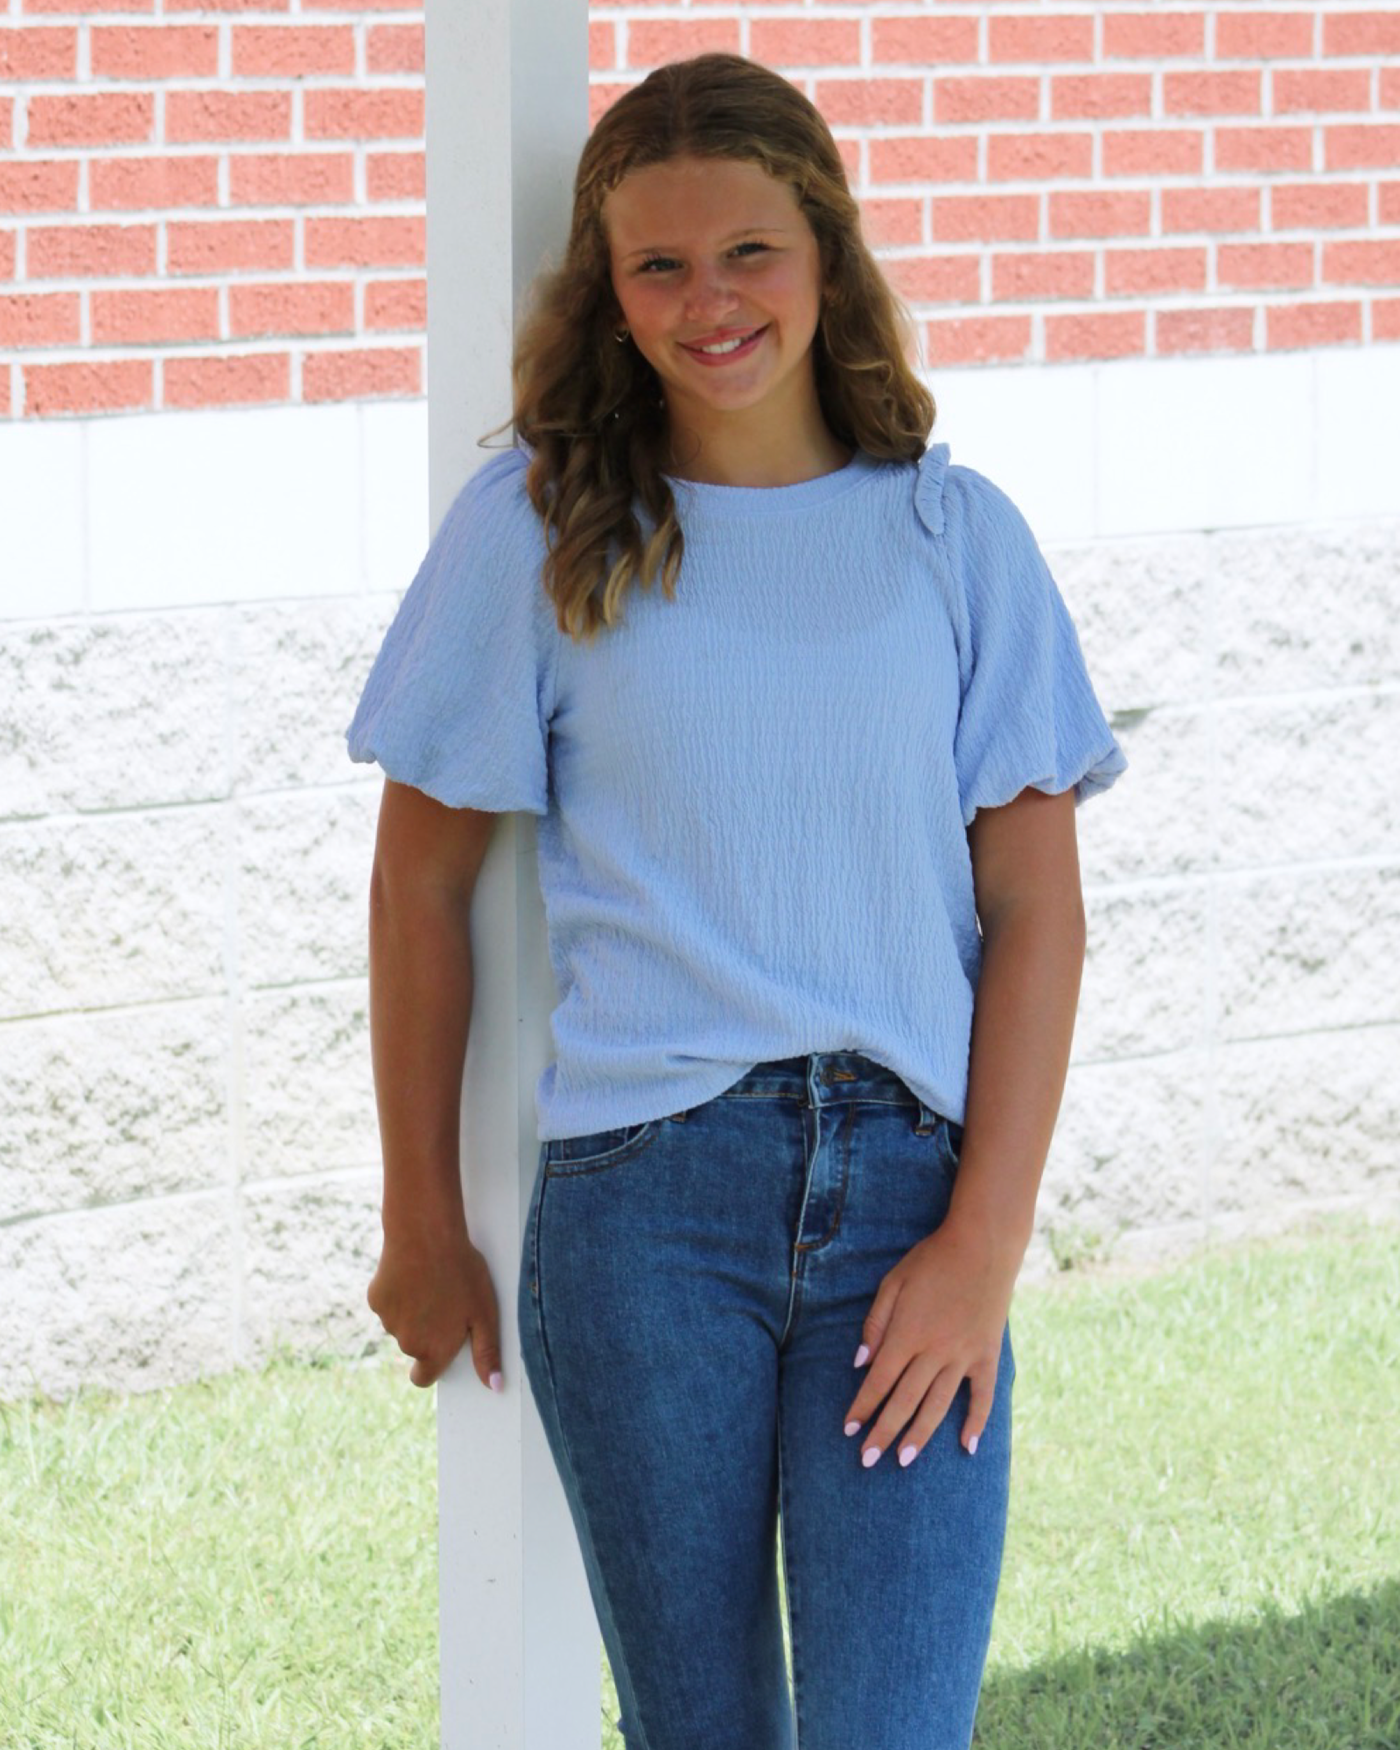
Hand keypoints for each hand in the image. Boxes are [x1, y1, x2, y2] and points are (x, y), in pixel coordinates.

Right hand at [367, 1221, 502, 1391]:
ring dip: (413, 1311)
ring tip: (432, 1282)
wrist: (425, 1234)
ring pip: (401, 1323)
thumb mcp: (485, 1313)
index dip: (433, 1366)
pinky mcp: (375, 1298)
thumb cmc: (461, 1272)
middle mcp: (406, 1343)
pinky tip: (412, 1272)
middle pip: (415, 1347)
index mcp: (433, 1351)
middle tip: (446, 1300)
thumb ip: (487, 1353)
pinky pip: (388, 1302)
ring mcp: (387, 1321)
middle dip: (428, 1331)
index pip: (424, 1377)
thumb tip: (495, 1387)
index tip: (441, 1348)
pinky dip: (398, 1293)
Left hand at [841, 1216, 1018, 1466]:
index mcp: (907, 1333)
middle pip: (904, 1401)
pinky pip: (982, 1397)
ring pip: (938, 1405)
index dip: (862, 1407)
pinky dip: (976, 1423)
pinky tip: (967, 1447)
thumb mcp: (894, 1282)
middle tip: (867, 1460)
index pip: (879, 1381)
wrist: (982, 1245)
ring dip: (919, 1435)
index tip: (849, 1430)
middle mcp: (935, 1351)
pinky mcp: (988, 1355)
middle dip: (883, 1433)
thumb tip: (860, 1363)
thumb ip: (876, 1323)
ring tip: (903, 1460)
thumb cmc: (932, 1260)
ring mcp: (964, 1356)